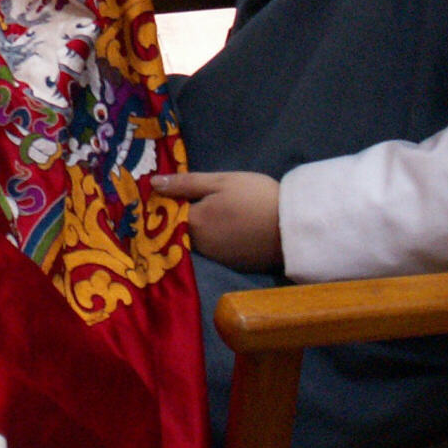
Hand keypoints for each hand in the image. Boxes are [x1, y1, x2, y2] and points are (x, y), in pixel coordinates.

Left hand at [153, 171, 282, 272]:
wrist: (294, 227)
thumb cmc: (255, 197)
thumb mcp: (220, 181)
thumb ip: (185, 184)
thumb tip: (153, 183)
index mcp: (194, 223)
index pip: (167, 214)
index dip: (168, 202)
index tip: (173, 192)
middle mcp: (200, 246)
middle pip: (181, 230)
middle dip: (182, 216)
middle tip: (195, 199)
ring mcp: (217, 259)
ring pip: (198, 241)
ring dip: (200, 229)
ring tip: (214, 213)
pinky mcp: (234, 266)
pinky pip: (215, 251)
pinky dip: (216, 240)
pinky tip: (229, 228)